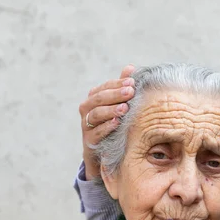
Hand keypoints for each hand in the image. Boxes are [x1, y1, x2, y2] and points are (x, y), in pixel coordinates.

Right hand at [79, 65, 135, 179]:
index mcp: (94, 98)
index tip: (133, 82)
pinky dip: (106, 127)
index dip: (118, 84)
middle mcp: (87, 110)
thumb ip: (122, 88)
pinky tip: (117, 123)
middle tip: (130, 92)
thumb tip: (130, 67)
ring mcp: (86, 125)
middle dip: (115, 94)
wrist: (105, 152)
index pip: (105, 87)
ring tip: (125, 108)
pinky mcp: (89, 141)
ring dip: (111, 110)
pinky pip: (96, 133)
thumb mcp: (119, 106)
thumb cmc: (114, 124)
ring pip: (96, 115)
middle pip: (99, 98)